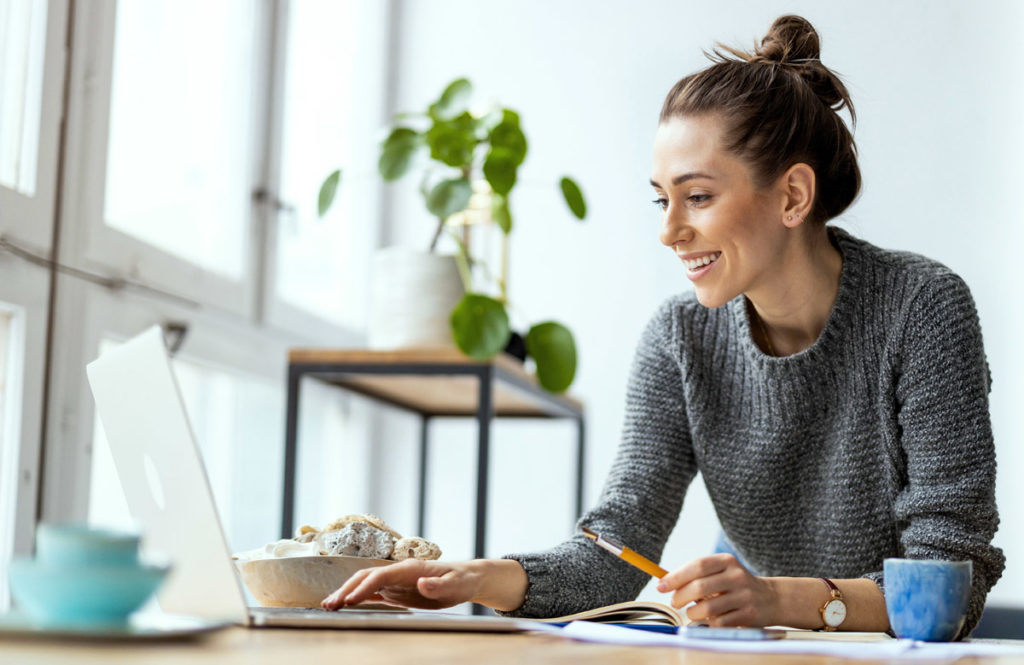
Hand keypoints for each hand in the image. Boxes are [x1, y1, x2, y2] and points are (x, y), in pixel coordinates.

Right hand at [321, 558, 481, 610]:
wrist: (466, 578)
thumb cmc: (462, 580)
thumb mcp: (455, 585)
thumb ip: (438, 585)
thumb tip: (422, 583)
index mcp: (410, 568)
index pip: (380, 575)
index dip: (364, 587)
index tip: (349, 600)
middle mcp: (398, 572)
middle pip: (366, 577)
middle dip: (346, 589)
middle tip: (329, 604)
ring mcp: (395, 581)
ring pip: (365, 584)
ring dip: (346, 593)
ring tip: (328, 605)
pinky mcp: (396, 591)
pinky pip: (372, 593)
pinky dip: (357, 598)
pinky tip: (344, 605)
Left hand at [656, 553, 776, 626]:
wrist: (771, 599)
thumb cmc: (734, 585)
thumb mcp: (720, 572)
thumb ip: (696, 575)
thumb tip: (663, 582)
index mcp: (726, 561)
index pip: (697, 566)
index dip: (676, 576)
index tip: (660, 586)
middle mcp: (737, 576)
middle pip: (699, 587)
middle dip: (680, 597)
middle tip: (675, 603)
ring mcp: (744, 596)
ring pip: (707, 608)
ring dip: (693, 613)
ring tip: (692, 612)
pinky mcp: (748, 615)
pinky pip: (719, 622)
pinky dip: (709, 623)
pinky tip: (710, 619)